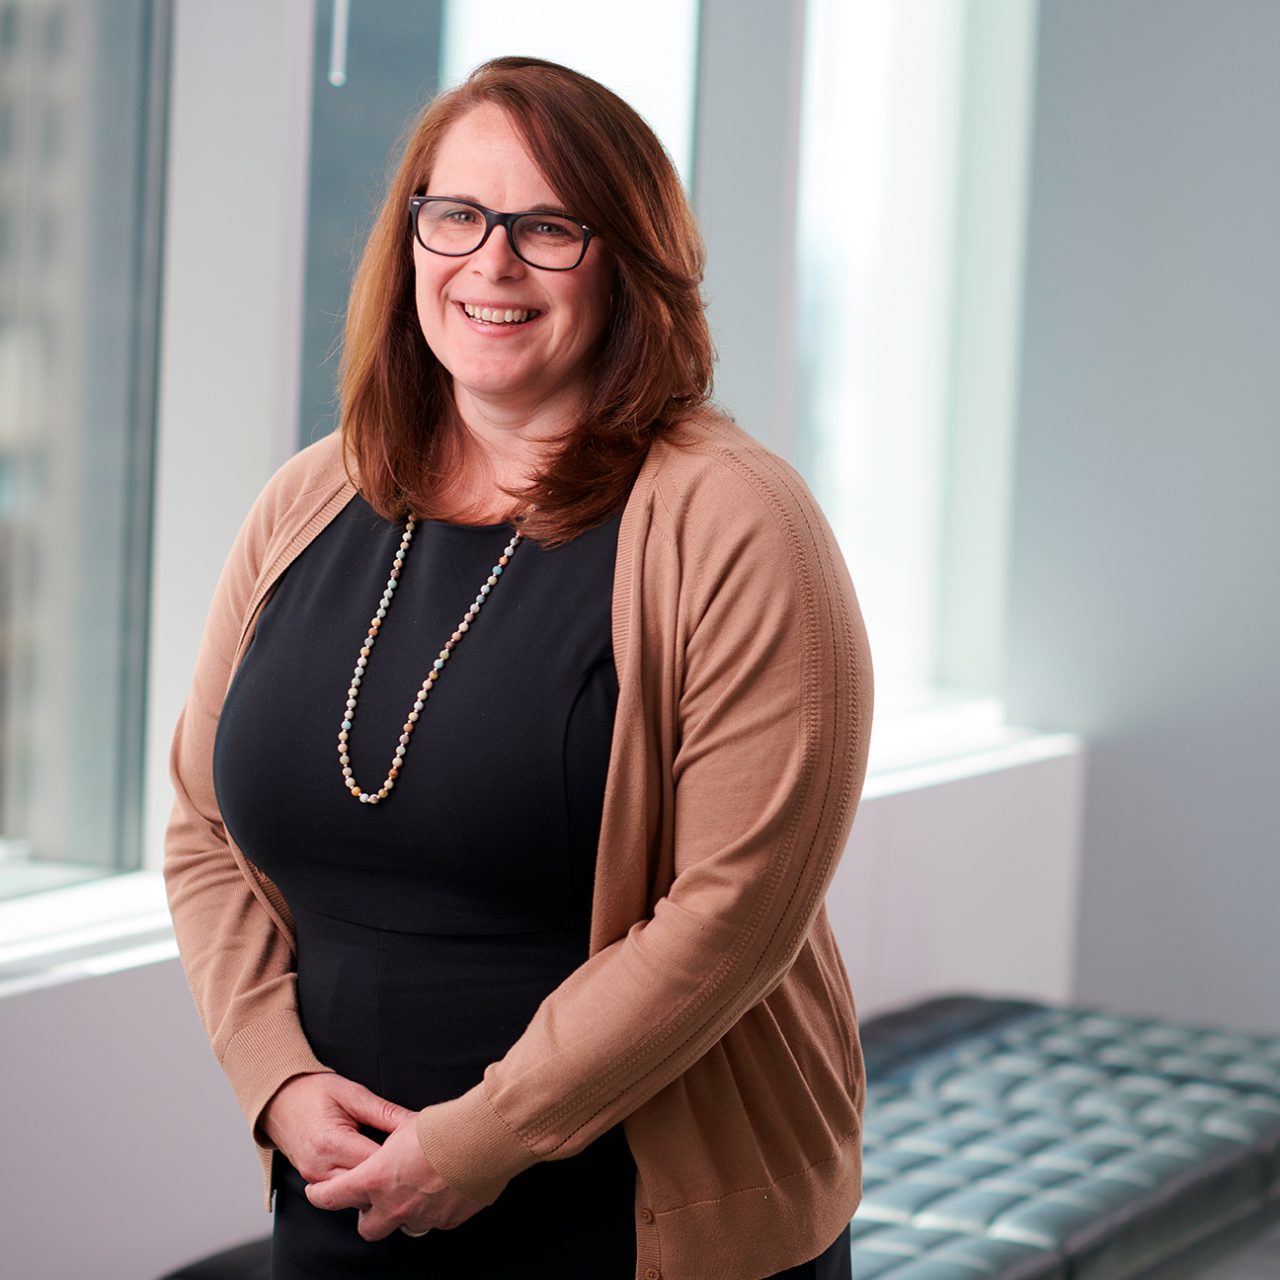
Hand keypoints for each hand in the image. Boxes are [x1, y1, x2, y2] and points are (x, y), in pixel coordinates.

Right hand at [260, 1073, 411, 1184]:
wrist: (278, 1099)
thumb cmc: (313, 1091)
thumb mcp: (352, 1093)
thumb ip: (383, 1111)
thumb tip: (413, 1122)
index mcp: (331, 1143)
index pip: (375, 1163)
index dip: (401, 1157)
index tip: (419, 1149)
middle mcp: (320, 1168)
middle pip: (367, 1187)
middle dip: (391, 1175)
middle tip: (413, 1161)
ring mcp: (314, 1178)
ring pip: (355, 1196)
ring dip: (375, 1184)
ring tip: (396, 1165)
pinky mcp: (313, 1181)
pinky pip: (342, 1193)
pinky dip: (360, 1185)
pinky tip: (374, 1170)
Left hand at [304, 1110, 484, 1239]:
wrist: (483, 1140)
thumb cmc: (443, 1127)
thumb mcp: (405, 1124)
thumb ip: (390, 1140)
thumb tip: (389, 1139)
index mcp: (376, 1179)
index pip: (333, 1196)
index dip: (320, 1195)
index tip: (316, 1192)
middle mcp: (394, 1205)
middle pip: (366, 1228)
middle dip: (367, 1215)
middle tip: (375, 1196)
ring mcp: (421, 1217)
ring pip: (403, 1225)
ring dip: (404, 1210)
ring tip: (418, 1185)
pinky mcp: (447, 1221)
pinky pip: (433, 1221)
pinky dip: (433, 1208)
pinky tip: (444, 1186)